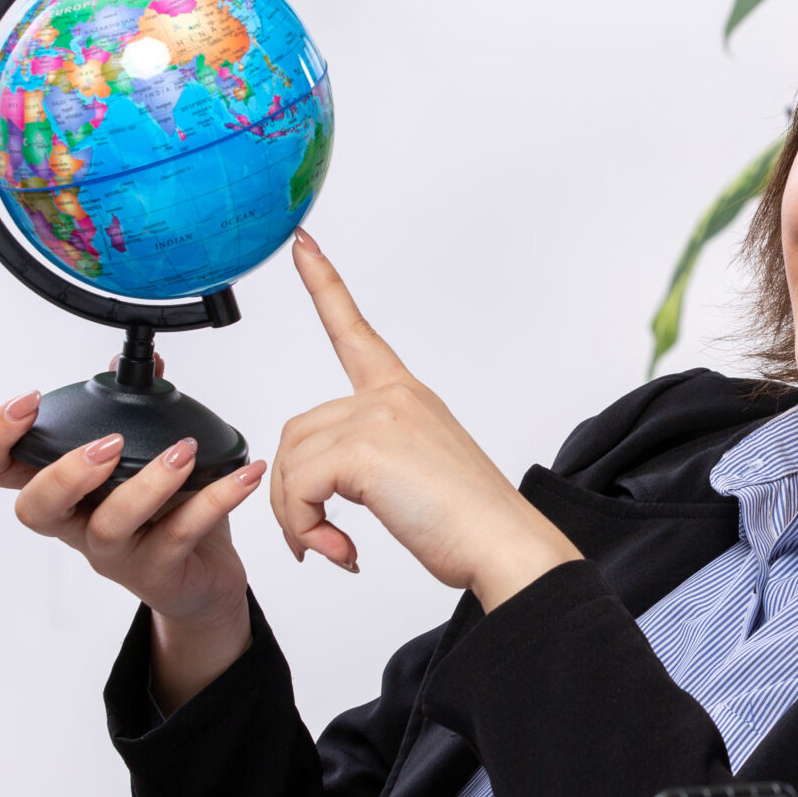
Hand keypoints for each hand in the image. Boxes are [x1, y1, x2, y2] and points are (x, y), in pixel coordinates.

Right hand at [0, 364, 267, 709]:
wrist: (201, 580)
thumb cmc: (164, 513)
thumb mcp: (145, 456)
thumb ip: (139, 409)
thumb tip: (146, 363)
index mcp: (62, 490)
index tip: (28, 401)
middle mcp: (77, 525)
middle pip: (35, 509)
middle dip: (64, 472)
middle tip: (108, 442)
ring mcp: (114, 554)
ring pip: (112, 524)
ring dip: (148, 483)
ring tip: (184, 450)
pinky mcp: (158, 573)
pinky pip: (182, 534)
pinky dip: (216, 498)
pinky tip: (243, 473)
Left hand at [272, 230, 580, 609]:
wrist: (505, 546)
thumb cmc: (470, 523)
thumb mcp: (415, 473)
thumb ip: (371, 460)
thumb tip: (320, 489)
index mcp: (405, 395)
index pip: (355, 329)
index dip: (325, 284)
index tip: (302, 245)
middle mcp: (391, 397)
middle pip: (298, 432)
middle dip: (293, 493)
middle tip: (314, 540)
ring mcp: (379, 417)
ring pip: (292, 462)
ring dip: (297, 516)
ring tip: (329, 548)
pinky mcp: (365, 448)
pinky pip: (300, 486)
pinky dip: (306, 526)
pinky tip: (341, 551)